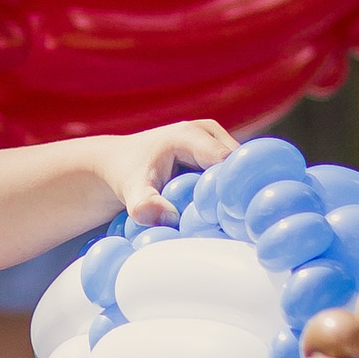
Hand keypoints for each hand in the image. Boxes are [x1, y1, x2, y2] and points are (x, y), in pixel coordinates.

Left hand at [97, 119, 234, 229]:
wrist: (119, 161)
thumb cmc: (126, 174)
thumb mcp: (131, 191)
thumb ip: (144, 205)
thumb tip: (168, 218)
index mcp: (190, 134)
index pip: (227, 162)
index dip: (232, 190)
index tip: (228, 219)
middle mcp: (209, 132)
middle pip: (238, 166)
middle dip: (237, 194)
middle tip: (230, 225)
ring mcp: (216, 141)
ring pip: (239, 171)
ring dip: (235, 195)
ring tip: (226, 221)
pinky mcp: (218, 153)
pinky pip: (232, 174)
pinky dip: (230, 193)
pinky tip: (222, 213)